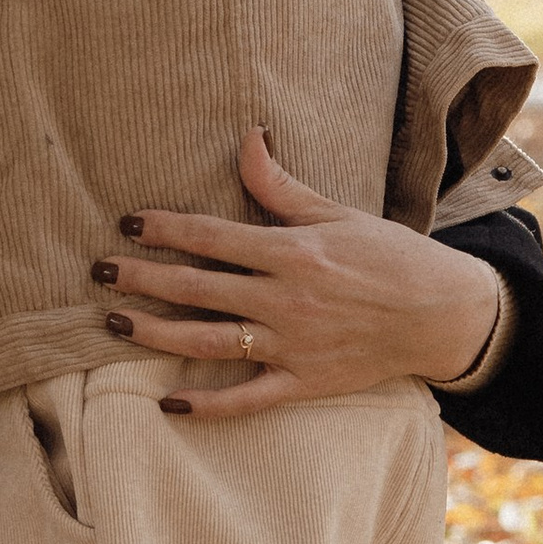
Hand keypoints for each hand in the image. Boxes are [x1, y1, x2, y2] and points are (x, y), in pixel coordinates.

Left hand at [93, 129, 501, 417]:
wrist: (443, 314)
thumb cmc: (390, 257)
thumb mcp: (337, 213)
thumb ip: (281, 186)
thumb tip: (246, 138)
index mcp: (292, 252)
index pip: (212, 236)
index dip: (165, 229)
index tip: (128, 223)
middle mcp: (285, 299)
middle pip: (197, 288)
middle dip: (142, 278)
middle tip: (99, 272)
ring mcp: (292, 346)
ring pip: (209, 341)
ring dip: (157, 333)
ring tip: (114, 323)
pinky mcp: (305, 383)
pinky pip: (247, 399)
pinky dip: (208, 405)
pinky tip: (169, 403)